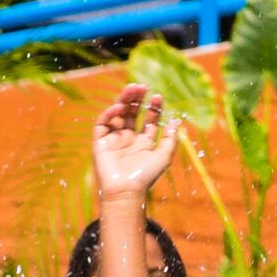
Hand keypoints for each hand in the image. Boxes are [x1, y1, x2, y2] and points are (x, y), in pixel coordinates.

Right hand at [94, 87, 177, 204]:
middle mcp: (128, 139)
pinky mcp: (100, 142)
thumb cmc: (145, 176)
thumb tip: (176, 121)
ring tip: (131, 90)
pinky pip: (102, 124)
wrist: (126, 191)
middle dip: (136, 99)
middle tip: (141, 86)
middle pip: (132, 113)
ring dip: (123, 101)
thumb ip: (171, 138)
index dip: (153, 107)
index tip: (158, 96)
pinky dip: (109, 114)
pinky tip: (119, 107)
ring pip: (117, 114)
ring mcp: (113, 140)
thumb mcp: (163, 156)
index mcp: (143, 142)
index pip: (148, 119)